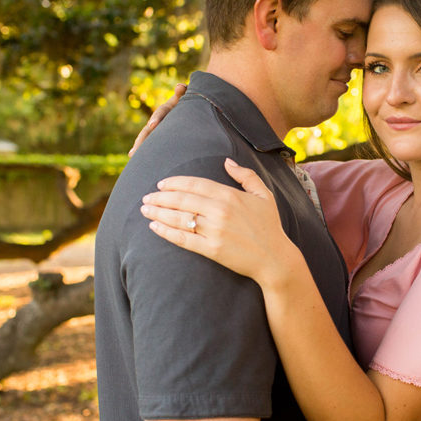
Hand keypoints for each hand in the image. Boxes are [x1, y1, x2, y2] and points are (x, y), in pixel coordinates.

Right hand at [129, 83, 186, 156]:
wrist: (187, 110)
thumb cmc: (187, 103)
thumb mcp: (186, 97)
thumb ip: (183, 93)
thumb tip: (180, 86)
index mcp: (165, 110)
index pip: (160, 114)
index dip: (156, 119)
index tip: (152, 125)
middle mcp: (157, 120)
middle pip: (148, 129)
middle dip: (142, 138)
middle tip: (136, 147)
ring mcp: (156, 130)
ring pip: (146, 138)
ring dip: (139, 146)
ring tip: (132, 155)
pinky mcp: (158, 137)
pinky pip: (150, 144)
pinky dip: (144, 151)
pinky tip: (136, 160)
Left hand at [141, 158, 299, 285]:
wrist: (275, 258)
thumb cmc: (270, 226)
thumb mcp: (264, 195)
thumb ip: (246, 175)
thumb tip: (227, 161)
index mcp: (230, 195)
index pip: (195, 184)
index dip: (175, 182)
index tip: (161, 184)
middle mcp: (220, 211)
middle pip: (182, 199)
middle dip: (160, 197)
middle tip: (146, 197)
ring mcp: (215, 231)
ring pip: (179, 218)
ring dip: (158, 212)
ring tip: (145, 210)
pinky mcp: (212, 249)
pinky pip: (183, 239)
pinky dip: (166, 232)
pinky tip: (154, 227)